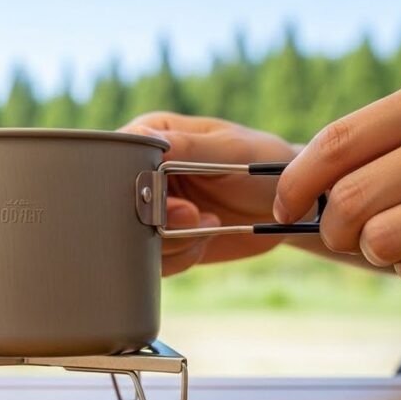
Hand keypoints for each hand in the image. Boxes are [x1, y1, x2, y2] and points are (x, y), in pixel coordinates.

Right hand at [121, 112, 296, 275]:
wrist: (284, 207)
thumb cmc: (263, 164)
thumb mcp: (230, 150)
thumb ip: (188, 148)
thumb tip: (146, 139)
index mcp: (152, 138)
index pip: (116, 157)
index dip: (130, 182)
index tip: (163, 195)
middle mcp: (143, 174)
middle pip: (117, 204)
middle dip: (151, 218)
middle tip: (191, 215)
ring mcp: (151, 209)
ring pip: (130, 237)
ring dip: (169, 241)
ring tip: (206, 224)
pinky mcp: (162, 241)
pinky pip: (151, 261)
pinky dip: (177, 258)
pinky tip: (202, 242)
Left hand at [275, 66, 400, 284]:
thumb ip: (384, 134)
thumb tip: (304, 183)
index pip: (339, 143)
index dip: (297, 182)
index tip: (285, 203)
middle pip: (352, 201)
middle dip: (332, 225)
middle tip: (344, 227)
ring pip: (382, 242)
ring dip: (374, 248)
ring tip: (397, 233)